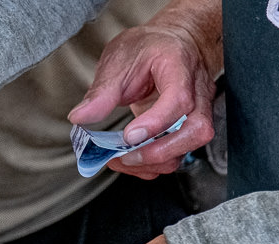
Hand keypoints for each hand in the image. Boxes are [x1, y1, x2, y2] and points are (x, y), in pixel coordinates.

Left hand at [69, 0, 221, 179]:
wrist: (172, 43)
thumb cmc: (148, 49)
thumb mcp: (119, 59)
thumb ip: (102, 91)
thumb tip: (80, 117)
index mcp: (179, 67)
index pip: (179, 99)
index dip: (155, 123)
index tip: (129, 136)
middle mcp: (197, 92)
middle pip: (196, 130)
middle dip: (159, 151)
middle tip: (126, 155)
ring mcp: (198, 111)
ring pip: (190, 146)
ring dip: (154, 162)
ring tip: (122, 160)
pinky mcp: (188, 127)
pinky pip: (179, 153)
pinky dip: (154, 164)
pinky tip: (130, 160)